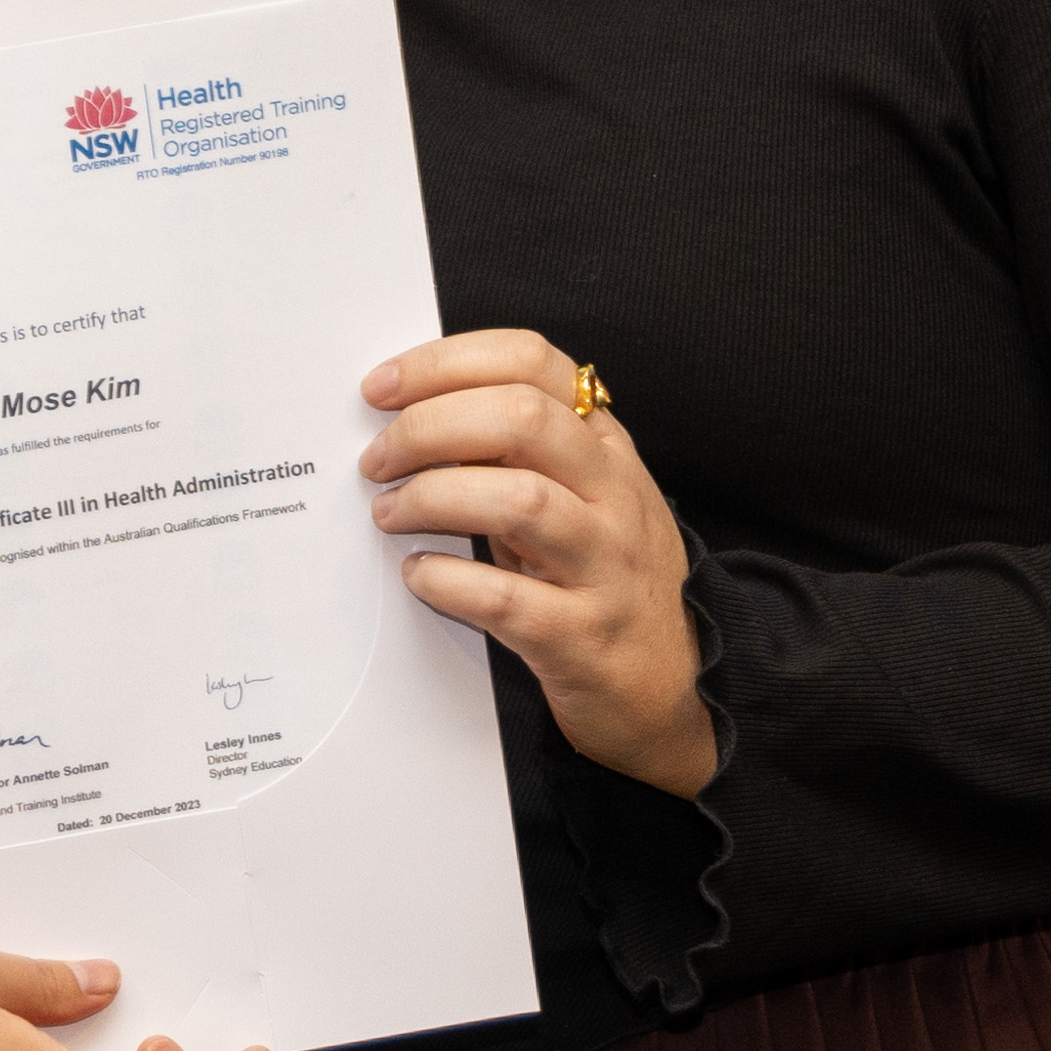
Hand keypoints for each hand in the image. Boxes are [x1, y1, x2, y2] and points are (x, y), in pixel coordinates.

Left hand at [363, 329, 711, 795]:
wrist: (673, 686)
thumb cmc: (605, 582)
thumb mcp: (582, 499)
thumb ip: (518, 453)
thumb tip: (411, 419)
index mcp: (606, 447)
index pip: (534, 363)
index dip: (447, 363)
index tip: (383, 387)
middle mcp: (615, 496)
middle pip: (522, 420)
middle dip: (429, 427)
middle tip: (377, 458)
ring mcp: (606, 566)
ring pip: (520, 501)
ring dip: (435, 498)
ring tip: (390, 513)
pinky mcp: (584, 637)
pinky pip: (509, 599)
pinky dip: (451, 581)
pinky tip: (421, 576)